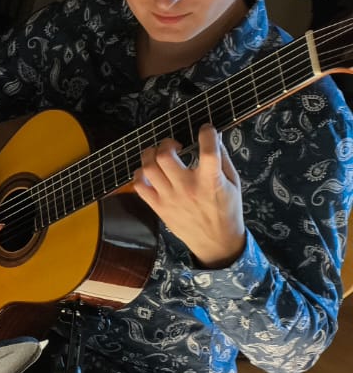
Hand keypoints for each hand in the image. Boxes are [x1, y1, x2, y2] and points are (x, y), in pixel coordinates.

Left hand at [133, 125, 245, 267]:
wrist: (215, 242)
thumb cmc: (227, 210)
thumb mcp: (234, 183)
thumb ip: (223, 159)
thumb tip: (214, 137)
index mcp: (211, 181)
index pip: (208, 151)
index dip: (207, 133)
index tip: (206, 129)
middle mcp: (187, 188)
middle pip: (165, 156)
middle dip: (167, 143)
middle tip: (175, 146)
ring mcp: (169, 198)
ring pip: (148, 168)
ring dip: (151, 155)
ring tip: (160, 155)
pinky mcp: (158, 207)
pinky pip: (139, 186)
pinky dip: (140, 174)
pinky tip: (151, 172)